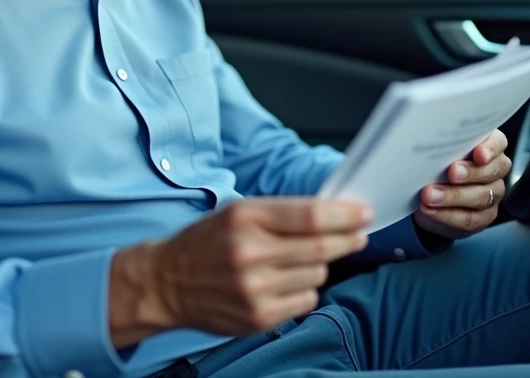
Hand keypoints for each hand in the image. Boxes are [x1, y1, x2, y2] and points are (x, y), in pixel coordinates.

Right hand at [108, 197, 370, 346]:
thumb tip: (334, 211)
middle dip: (347, 239)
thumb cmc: (207, 242)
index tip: (362, 213)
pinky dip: (305, 288)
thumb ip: (283, 212)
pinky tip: (286, 281)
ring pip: (317, 274)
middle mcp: (250, 253)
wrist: (167, 282)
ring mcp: (254, 289)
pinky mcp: (258, 316)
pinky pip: (305, 300)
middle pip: (320, 247)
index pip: (310, 216)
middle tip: (358, 234)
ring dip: (320, 264)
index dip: (344, 215)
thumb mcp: (238, 212)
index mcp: (245, 218)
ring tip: (300, 259)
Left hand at [413, 129, 510, 239]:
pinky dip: (448, 215)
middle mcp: (495, 169)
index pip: (498, 142)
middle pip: (493, 170)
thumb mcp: (437, 152)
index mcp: (487, 146)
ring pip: (482, 196)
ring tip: (430, 195)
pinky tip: (431, 210)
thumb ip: (441, 145)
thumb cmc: (435, 165)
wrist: (428, 197)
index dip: (491, 148)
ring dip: (453, 196)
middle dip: (471, 172)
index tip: (478, 154)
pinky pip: (470, 218)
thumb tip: (426, 136)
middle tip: (451, 172)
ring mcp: (493, 194)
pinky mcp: (484, 217)